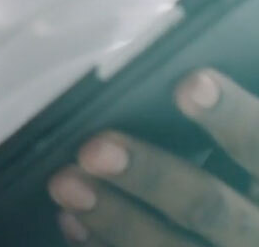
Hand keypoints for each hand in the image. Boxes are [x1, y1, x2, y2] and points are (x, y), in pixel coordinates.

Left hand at [50, 69, 258, 246]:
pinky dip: (103, 245)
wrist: (245, 229)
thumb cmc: (235, 171)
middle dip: (151, 177)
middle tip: (95, 150)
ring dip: (115, 217)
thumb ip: (224, 121)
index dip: (231, 117)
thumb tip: (174, 76)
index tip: (190, 85)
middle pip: (209, 206)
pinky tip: (70, 220)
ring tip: (65, 184)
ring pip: (172, 246)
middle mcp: (257, 229)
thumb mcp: (241, 151)